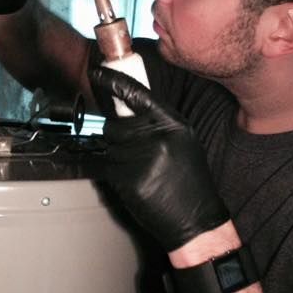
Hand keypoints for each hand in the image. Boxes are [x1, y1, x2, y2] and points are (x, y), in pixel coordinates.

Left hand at [89, 66, 228, 251]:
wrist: (196, 221)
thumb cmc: (190, 183)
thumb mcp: (183, 142)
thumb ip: (159, 122)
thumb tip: (128, 104)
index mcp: (174, 124)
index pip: (137, 93)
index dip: (112, 80)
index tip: (96, 72)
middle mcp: (157, 137)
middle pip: (115, 122)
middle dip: (116, 134)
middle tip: (132, 150)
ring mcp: (140, 158)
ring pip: (107, 144)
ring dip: (114, 154)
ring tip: (139, 170)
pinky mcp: (127, 178)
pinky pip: (103, 165)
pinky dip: (109, 171)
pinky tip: (132, 181)